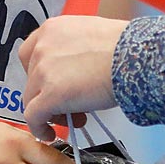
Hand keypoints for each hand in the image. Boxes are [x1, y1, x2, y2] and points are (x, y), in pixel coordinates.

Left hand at [19, 15, 125, 141]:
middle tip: (68, 105)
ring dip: (48, 111)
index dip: (38, 72)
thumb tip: (74, 73)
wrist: (134, 57)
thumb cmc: (125, 47)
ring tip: (73, 119)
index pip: (30, 52)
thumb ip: (74, 50)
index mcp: (52, 29)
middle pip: (31, 77)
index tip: (50, 83)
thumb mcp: (91, 37)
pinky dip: (39, 128)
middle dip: (46, 93)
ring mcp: (42, 70)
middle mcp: (42, 46)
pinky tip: (50, 134)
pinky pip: (34, 116)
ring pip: (31, 98)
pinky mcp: (49, 94)